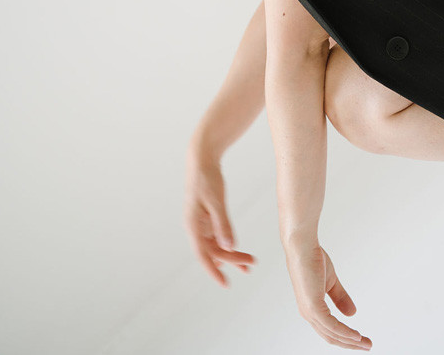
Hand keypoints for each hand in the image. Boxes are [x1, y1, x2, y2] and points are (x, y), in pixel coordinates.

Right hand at [184, 144, 255, 287]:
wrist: (202, 159)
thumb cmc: (207, 178)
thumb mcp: (217, 201)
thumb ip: (223, 224)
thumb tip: (229, 247)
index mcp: (192, 225)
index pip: (203, 254)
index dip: (214, 271)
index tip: (226, 283)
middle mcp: (194, 227)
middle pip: (212, 251)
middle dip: (231, 259)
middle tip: (251, 264)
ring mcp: (199, 223)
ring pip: (215, 245)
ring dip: (230, 254)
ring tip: (249, 262)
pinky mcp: (205, 217)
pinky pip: (216, 236)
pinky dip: (227, 243)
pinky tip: (237, 249)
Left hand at [285, 241, 371, 348]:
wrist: (303, 247)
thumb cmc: (312, 259)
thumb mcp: (331, 282)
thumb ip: (340, 298)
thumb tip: (352, 314)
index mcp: (311, 309)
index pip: (330, 330)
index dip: (346, 337)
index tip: (361, 340)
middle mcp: (309, 313)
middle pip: (332, 337)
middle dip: (351, 344)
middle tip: (368, 346)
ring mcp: (309, 311)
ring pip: (333, 334)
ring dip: (351, 341)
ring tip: (366, 344)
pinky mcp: (313, 306)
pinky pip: (331, 325)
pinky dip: (345, 332)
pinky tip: (356, 336)